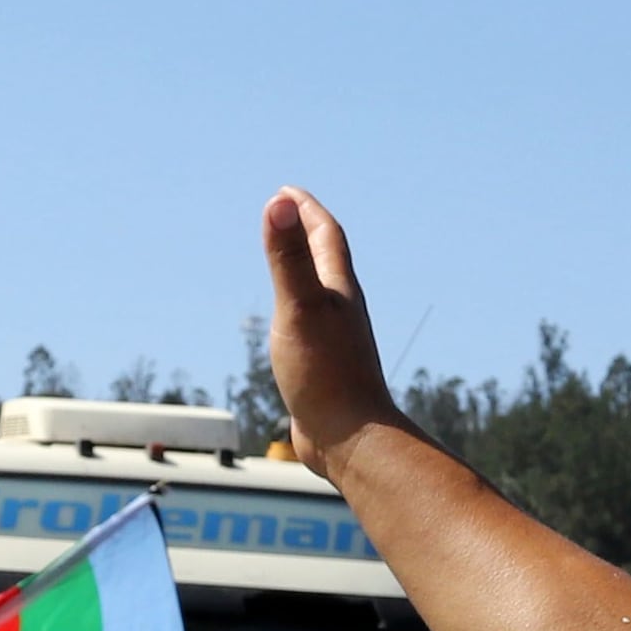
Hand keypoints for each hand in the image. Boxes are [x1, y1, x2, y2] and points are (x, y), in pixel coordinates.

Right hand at [260, 188, 405, 474]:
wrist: (352, 439)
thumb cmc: (325, 374)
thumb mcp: (298, 308)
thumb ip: (286, 258)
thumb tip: (278, 202)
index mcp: (339, 291)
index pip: (325, 236)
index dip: (306, 210)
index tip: (286, 192)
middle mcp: (342, 311)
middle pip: (328, 261)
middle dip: (308, 234)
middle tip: (288, 215)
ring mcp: (336, 341)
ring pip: (322, 295)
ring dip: (306, 274)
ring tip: (290, 267)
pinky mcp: (327, 370)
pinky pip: (312, 328)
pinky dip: (299, 312)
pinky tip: (292, 327)